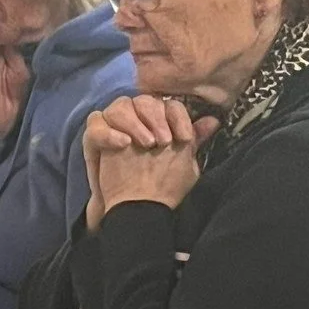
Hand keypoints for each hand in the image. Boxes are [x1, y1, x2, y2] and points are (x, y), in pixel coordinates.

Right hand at [89, 96, 219, 220]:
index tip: (185, 140)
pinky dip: (110, 131)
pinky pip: (95, 121)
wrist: (135, 209)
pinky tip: (124, 144)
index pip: (170, 104)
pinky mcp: (94, 137)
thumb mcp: (183, 164)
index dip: (179, 117)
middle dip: (156, 118)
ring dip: (135, 123)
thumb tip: (214, 121)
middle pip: (145, 100)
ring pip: (120, 105)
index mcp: (159, 120)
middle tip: (163, 142)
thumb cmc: (161, 186)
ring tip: (146, 144)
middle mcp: (137, 117)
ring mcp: (114, 125)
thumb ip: (194, 141)